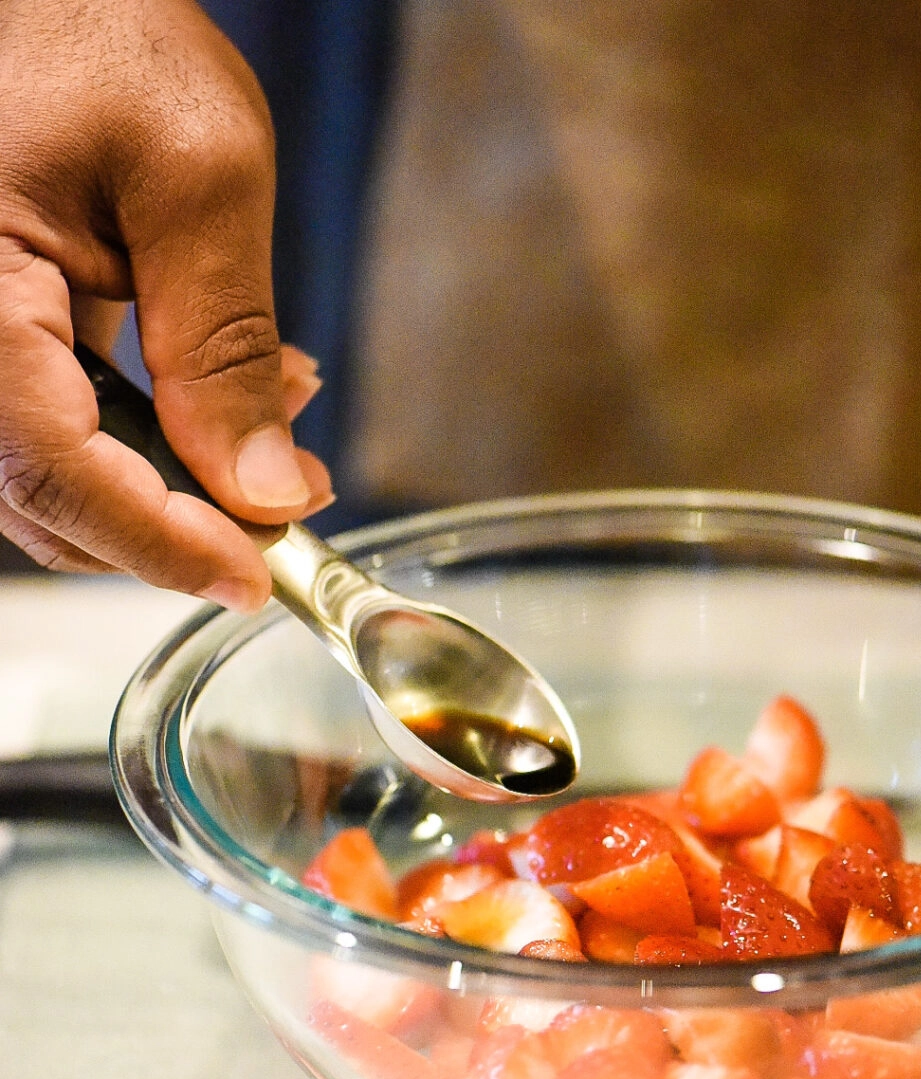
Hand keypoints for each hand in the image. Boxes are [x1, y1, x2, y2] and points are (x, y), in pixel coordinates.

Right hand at [0, 0, 332, 609]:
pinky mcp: (6, 340)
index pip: (55, 471)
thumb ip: (227, 345)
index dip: (160, 544)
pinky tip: (228, 411)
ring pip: (60, 479)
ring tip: (277, 450)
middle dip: (179, 526)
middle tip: (288, 510)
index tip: (253, 577)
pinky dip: (152, 444)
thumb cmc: (104, 35)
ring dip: (174, 491)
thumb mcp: (199, 177)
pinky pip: (66, 427)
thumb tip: (259, 488)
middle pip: (51, 500)